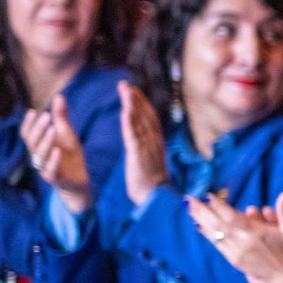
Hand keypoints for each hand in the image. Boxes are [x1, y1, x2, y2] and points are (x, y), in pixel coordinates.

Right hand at [20, 94, 93, 212]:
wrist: (79, 181)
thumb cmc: (70, 156)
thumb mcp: (66, 134)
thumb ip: (61, 117)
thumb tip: (59, 96)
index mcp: (39, 145)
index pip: (27, 134)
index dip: (28, 123)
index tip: (32, 111)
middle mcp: (39, 156)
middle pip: (32, 142)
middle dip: (38, 129)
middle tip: (46, 116)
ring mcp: (45, 168)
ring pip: (39, 155)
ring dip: (45, 141)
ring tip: (52, 129)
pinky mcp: (55, 179)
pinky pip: (51, 170)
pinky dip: (53, 161)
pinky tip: (58, 151)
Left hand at [116, 82, 169, 207]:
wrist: (155, 198)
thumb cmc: (152, 183)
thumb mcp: (151, 160)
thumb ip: (147, 147)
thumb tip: (143, 139)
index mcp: (157, 142)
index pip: (151, 118)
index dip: (142, 103)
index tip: (134, 90)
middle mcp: (154, 141)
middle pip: (145, 115)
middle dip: (136, 98)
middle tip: (126, 84)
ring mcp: (147, 147)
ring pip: (139, 121)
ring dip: (131, 104)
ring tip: (124, 89)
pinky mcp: (138, 155)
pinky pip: (133, 136)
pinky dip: (129, 122)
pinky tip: (125, 111)